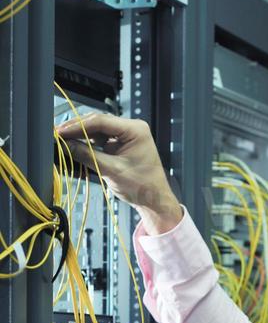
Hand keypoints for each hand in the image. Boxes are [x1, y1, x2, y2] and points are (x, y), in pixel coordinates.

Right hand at [54, 114, 182, 233]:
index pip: (101, 121)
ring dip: (81, 136)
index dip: (78, 126)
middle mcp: (131, 129)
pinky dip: (88, 144)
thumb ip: (87, 156)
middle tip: (58, 134)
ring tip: (63, 140)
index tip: (61, 132)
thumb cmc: (142, 187)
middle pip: (98, 123)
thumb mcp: (112, 171)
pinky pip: (101, 140)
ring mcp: (126, 136)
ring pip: (97, 131)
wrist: (154, 201)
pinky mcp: (121, 145)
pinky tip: (75, 146)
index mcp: (135, 130)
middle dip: (78, 129)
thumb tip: (66, 145)